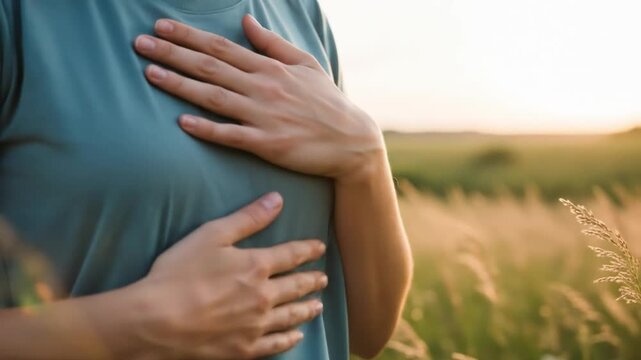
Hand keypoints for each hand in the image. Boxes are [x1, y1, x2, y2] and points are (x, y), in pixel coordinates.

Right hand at [132, 192, 327, 358]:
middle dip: (313, 281)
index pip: (292, 255)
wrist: (156, 321)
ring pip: (292, 316)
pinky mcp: (245, 349)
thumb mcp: (212, 235)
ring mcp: (256, 326)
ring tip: (318, 305)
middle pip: (297, 287)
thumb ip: (247, 218)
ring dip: (308, 309)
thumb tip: (277, 199)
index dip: (308, 250)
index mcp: (257, 266)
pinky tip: (297, 336)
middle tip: (323, 279)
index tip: (320, 248)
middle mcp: (264, 296)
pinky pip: (275, 344)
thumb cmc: (179, 273)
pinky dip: (290, 338)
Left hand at [134, 16, 385, 182]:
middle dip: (172, 53)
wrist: (352, 141)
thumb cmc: (328, 103)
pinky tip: (181, 121)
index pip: (221, 47)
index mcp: (270, 68)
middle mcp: (264, 88)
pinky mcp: (268, 144)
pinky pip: (231, 135)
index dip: (188, 36)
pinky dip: (206, 128)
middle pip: (210, 67)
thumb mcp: (306, 64)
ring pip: (214, 97)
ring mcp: (265, 116)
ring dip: (180, 84)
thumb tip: (247, 20)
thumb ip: (273, 44)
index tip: (160, 26)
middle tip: (139, 44)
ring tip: (150, 74)